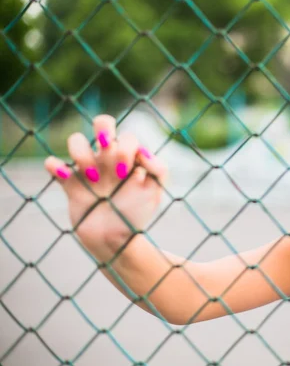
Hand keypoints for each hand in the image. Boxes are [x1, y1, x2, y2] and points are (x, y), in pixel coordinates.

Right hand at [44, 115, 167, 260]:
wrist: (116, 242)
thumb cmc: (137, 214)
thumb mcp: (155, 193)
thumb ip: (159, 170)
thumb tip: (144, 153)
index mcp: (129, 158)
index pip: (128, 136)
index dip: (127, 149)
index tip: (127, 174)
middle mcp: (108, 158)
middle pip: (102, 122)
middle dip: (103, 128)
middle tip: (106, 148)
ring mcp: (88, 168)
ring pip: (75, 139)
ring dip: (81, 153)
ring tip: (93, 178)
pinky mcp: (69, 183)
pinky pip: (53, 163)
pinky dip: (55, 166)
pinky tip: (66, 178)